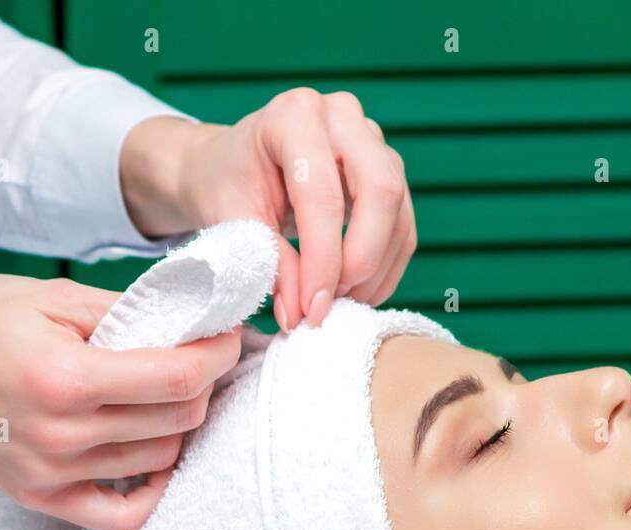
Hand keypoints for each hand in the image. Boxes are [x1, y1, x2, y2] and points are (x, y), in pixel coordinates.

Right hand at [0, 275, 240, 529]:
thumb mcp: (50, 296)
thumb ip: (126, 313)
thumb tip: (193, 321)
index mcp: (65, 377)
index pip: (179, 378)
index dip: (219, 355)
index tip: (228, 337)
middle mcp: (61, 435)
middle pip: (179, 422)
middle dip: (204, 385)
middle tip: (198, 359)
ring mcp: (50, 474)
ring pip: (160, 462)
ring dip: (179, 428)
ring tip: (167, 395)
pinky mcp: (40, 497)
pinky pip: (122, 517)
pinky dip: (152, 490)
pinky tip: (152, 456)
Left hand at [121, 89, 415, 330]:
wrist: (232, 167)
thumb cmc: (227, 185)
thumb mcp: (234, 221)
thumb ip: (270, 263)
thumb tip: (300, 312)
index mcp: (294, 116)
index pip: (323, 196)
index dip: (322, 260)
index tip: (311, 309)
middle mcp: (342, 117)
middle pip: (380, 191)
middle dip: (360, 260)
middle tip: (329, 302)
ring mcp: (372, 141)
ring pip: (398, 212)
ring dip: (374, 271)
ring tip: (337, 303)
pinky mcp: (388, 171)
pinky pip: (403, 225)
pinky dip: (385, 268)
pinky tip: (357, 294)